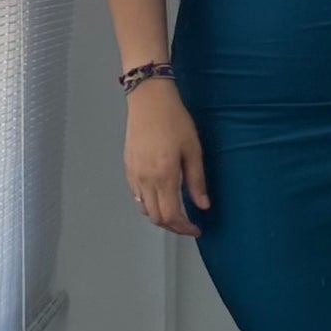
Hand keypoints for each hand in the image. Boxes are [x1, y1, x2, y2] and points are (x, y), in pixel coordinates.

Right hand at [124, 78, 208, 236]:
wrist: (149, 100)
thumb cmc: (175, 122)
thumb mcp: (193, 150)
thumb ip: (196, 181)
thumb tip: (203, 206)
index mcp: (164, 176)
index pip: (171, 215)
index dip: (184, 228)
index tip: (196, 229)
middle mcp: (145, 180)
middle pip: (156, 217)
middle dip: (173, 226)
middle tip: (189, 224)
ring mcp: (134, 174)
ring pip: (144, 208)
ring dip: (160, 215)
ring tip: (177, 211)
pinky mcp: (127, 167)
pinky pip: (137, 195)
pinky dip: (149, 203)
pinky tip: (161, 195)